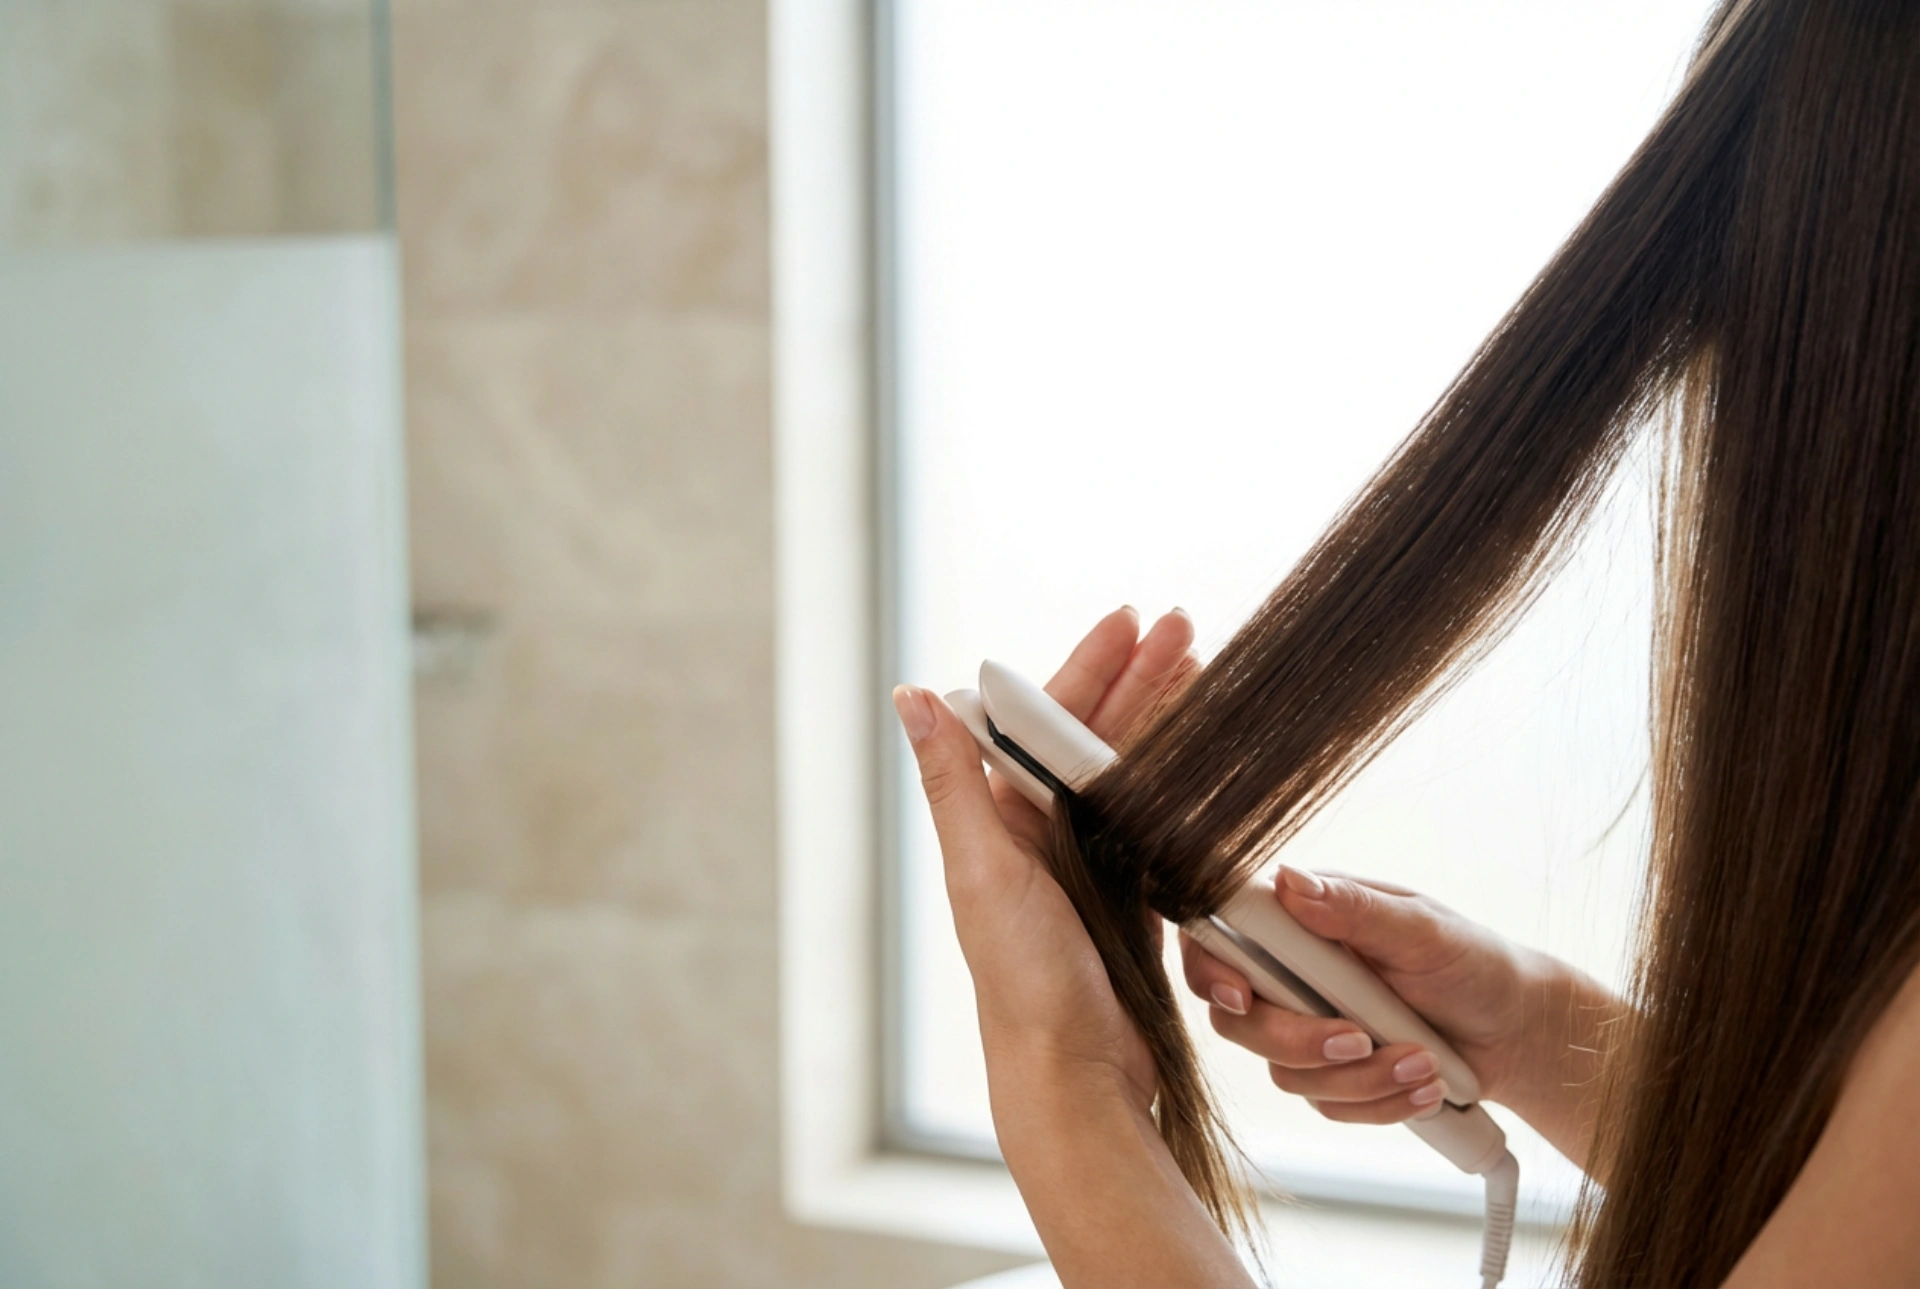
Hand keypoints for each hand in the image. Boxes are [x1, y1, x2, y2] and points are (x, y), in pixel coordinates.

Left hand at [894, 606, 1197, 1111]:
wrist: (1074, 1076)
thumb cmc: (1022, 982)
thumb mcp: (983, 873)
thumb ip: (953, 781)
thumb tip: (908, 694)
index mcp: (998, 820)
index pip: (1046, 720)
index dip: (1089, 666)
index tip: (1129, 620)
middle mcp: (1039, 837)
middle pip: (1095, 736)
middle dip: (1139, 679)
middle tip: (1184, 628)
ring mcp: (1087, 867)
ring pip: (1132, 773)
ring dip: (1167, 723)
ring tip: (1206, 673)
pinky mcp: (1130, 900)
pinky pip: (1158, 824)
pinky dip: (1184, 788)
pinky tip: (1214, 759)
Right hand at [1180, 870, 1617, 1164]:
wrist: (1516, 1031)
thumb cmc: (1472, 963)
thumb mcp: (1419, 928)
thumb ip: (1351, 908)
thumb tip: (1289, 879)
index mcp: (1300, 924)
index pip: (1220, 940)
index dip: (1212, 971)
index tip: (1244, 998)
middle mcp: (1292, 975)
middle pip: (1238, 1020)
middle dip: (1298, 1041)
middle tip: (1359, 1040)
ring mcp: (1308, 1028)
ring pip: (1285, 1072)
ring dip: (1358, 1078)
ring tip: (1423, 1062)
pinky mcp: (1332, 1076)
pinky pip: (1326, 1105)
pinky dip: (1378, 1103)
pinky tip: (1423, 1087)